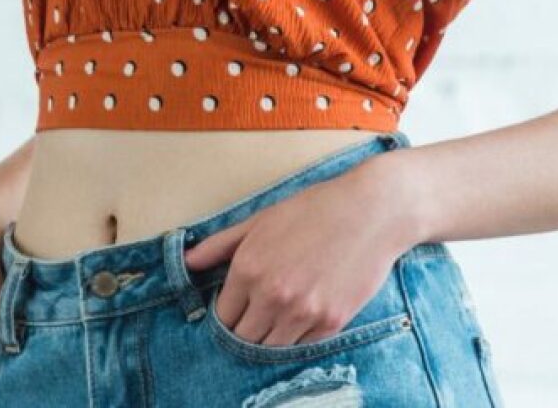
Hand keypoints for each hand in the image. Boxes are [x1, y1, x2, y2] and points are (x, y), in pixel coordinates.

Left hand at [181, 157, 419, 347]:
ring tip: (279, 314)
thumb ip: (219, 245)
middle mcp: (272, 295)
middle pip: (244, 337)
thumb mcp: (259, 221)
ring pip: (272, 347)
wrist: (370, 213)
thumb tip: (187, 261)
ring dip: (270, 336)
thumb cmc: (312, 211)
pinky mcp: (332, 322)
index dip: (228, 313)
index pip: (223, 315)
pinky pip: (303, 345)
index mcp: (248, 269)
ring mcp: (303, 312)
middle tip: (256, 313)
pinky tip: (303, 313)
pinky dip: (299, 336)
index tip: (237, 306)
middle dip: (245, 328)